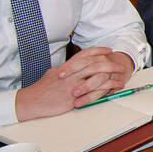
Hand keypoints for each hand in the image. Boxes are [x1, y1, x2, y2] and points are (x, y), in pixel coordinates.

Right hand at [14, 47, 135, 120]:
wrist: (31, 101)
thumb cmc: (41, 90)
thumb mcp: (52, 74)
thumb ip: (65, 70)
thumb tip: (72, 67)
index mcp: (65, 67)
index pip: (84, 55)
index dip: (97, 51)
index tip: (107, 50)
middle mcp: (71, 73)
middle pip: (93, 62)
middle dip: (108, 61)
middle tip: (118, 62)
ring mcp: (73, 84)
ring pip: (96, 73)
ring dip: (111, 72)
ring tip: (121, 73)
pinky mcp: (75, 96)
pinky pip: (96, 90)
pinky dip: (108, 87)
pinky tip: (115, 86)